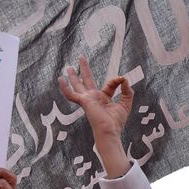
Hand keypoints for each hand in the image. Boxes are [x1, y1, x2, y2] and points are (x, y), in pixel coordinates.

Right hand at [58, 56, 134, 178]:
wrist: (110, 130)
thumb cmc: (116, 122)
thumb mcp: (126, 104)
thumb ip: (127, 91)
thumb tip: (125, 79)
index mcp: (104, 99)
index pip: (109, 85)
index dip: (116, 81)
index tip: (122, 79)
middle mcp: (94, 98)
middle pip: (87, 80)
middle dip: (84, 69)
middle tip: (81, 57)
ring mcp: (87, 100)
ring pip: (78, 85)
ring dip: (73, 76)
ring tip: (68, 67)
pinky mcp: (83, 101)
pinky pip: (71, 94)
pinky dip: (65, 88)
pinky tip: (60, 80)